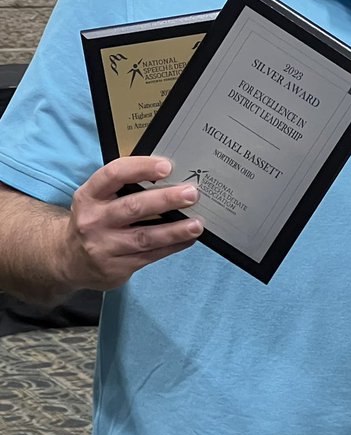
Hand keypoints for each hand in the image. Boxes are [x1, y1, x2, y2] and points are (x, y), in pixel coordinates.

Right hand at [64, 156, 203, 290]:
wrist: (68, 260)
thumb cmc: (94, 220)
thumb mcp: (97, 200)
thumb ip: (124, 188)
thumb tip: (170, 179)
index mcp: (88, 196)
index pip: (113, 175)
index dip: (141, 168)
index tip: (166, 166)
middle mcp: (93, 221)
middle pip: (133, 207)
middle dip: (166, 199)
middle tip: (191, 194)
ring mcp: (103, 247)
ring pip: (145, 237)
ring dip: (175, 230)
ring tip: (197, 224)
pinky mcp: (115, 268)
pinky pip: (150, 256)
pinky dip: (173, 246)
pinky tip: (188, 238)